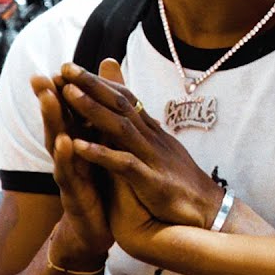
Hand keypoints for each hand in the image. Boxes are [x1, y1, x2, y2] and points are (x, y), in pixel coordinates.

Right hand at [30, 76, 112, 268]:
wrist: (94, 228)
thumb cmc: (95, 183)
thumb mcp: (97, 149)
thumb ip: (96, 122)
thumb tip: (100, 90)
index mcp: (76, 141)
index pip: (68, 112)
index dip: (63, 89)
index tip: (59, 64)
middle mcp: (67, 155)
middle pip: (56, 122)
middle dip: (48, 98)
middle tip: (41, 76)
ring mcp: (68, 174)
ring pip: (56, 144)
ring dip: (51, 120)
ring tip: (49, 98)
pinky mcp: (74, 195)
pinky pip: (69, 174)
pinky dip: (67, 157)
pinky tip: (66, 142)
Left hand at [59, 59, 225, 228]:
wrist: (208, 208)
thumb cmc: (179, 180)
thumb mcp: (160, 149)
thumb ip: (142, 129)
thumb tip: (129, 111)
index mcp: (151, 130)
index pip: (124, 97)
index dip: (100, 81)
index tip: (74, 68)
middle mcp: (151, 137)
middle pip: (120, 104)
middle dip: (92, 84)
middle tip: (65, 67)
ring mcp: (152, 156)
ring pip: (120, 127)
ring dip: (93, 109)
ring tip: (68, 94)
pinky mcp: (151, 181)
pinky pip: (123, 164)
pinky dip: (101, 154)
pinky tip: (77, 146)